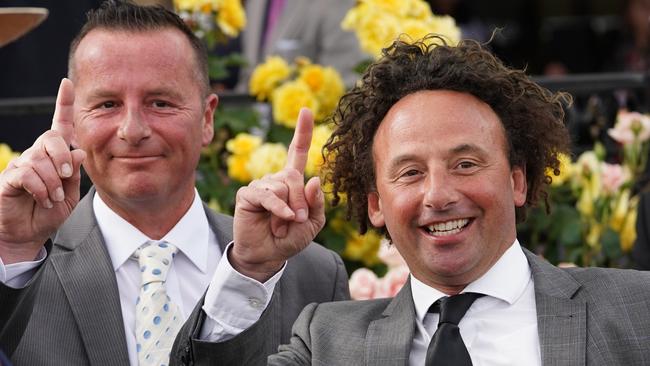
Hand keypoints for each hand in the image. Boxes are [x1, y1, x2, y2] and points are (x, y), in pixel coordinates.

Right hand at [0, 78, 85, 263]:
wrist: (29, 235)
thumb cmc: (49, 213)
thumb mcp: (71, 194)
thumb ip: (76, 174)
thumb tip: (78, 151)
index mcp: (55, 156)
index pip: (60, 125)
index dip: (63, 104)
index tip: (67, 82)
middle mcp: (37, 154)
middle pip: (51, 138)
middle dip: (63, 158)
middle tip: (66, 178)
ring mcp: (21, 164)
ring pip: (40, 158)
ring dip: (52, 181)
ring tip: (53, 198)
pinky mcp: (9, 177)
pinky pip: (28, 173)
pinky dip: (41, 188)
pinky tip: (43, 199)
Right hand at [231, 108, 324, 281]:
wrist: (268, 256)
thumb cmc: (289, 238)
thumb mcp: (313, 223)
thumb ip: (317, 203)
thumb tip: (314, 179)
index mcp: (292, 182)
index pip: (298, 152)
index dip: (302, 132)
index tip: (305, 110)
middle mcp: (276, 179)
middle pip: (294, 175)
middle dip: (301, 200)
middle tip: (299, 220)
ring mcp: (260, 185)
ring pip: (282, 185)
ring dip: (289, 209)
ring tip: (283, 224)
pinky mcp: (247, 195)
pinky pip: (267, 195)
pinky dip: (279, 209)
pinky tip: (281, 221)